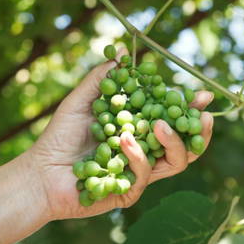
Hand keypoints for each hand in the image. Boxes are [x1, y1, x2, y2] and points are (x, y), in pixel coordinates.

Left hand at [28, 48, 213, 219]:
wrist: (42, 170)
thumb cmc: (60, 136)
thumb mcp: (81, 100)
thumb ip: (103, 79)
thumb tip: (122, 53)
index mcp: (136, 130)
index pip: (169, 119)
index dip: (186, 108)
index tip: (201, 94)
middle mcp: (142, 151)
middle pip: (183, 144)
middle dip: (197, 129)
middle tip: (201, 112)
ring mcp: (138, 173)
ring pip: (174, 162)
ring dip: (172, 141)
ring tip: (159, 124)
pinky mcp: (129, 191)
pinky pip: (145, 173)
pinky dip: (137, 155)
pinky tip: (124, 140)